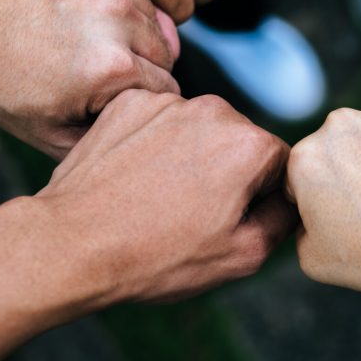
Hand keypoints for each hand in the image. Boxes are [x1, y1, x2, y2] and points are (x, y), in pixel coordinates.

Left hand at [0, 0, 180, 158]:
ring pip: (153, 15)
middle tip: (97, 72)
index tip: (109, 100)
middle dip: (141, 66)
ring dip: (132, 31)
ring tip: (88, 42)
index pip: (167, 89)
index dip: (140, 101)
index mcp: (112, 66)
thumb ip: (114, 134)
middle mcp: (118, 15)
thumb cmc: (0, 85)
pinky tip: (81, 11)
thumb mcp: (55, 136)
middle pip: (167, 52)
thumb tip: (155, 125)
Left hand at [37, 90, 296, 303]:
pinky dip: (152, 144)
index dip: (261, 198)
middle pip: (239, 141)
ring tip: (157, 199)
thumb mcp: (241, 257)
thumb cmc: (156, 257)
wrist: (71, 244)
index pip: (280, 165)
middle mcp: (214, 110)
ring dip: (189, 157)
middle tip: (191, 215)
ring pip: (198, 129)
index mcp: (249, 146)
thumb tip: (290, 199)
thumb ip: (282, 219)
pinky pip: (158, 121)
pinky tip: (133, 179)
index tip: (230, 221)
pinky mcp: (128, 102)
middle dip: (226, 173)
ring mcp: (167, 102)